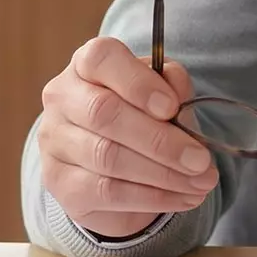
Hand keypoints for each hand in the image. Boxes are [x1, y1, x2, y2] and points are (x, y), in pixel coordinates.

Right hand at [38, 35, 219, 238]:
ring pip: (107, 157)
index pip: (101, 58)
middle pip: (104, 113)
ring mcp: (55, 141)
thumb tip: (177, 96)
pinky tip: (183, 198)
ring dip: (163, 174)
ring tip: (202, 183)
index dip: (138, 83)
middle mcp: (62, 97)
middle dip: (160, 140)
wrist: (113, 164)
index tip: (172, 107)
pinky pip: (108, 191)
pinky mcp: (60, 182)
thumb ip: (173, 85)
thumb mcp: (164, 92)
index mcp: (87, 64)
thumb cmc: (142, 115)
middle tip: (200, 160)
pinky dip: (152, 197)